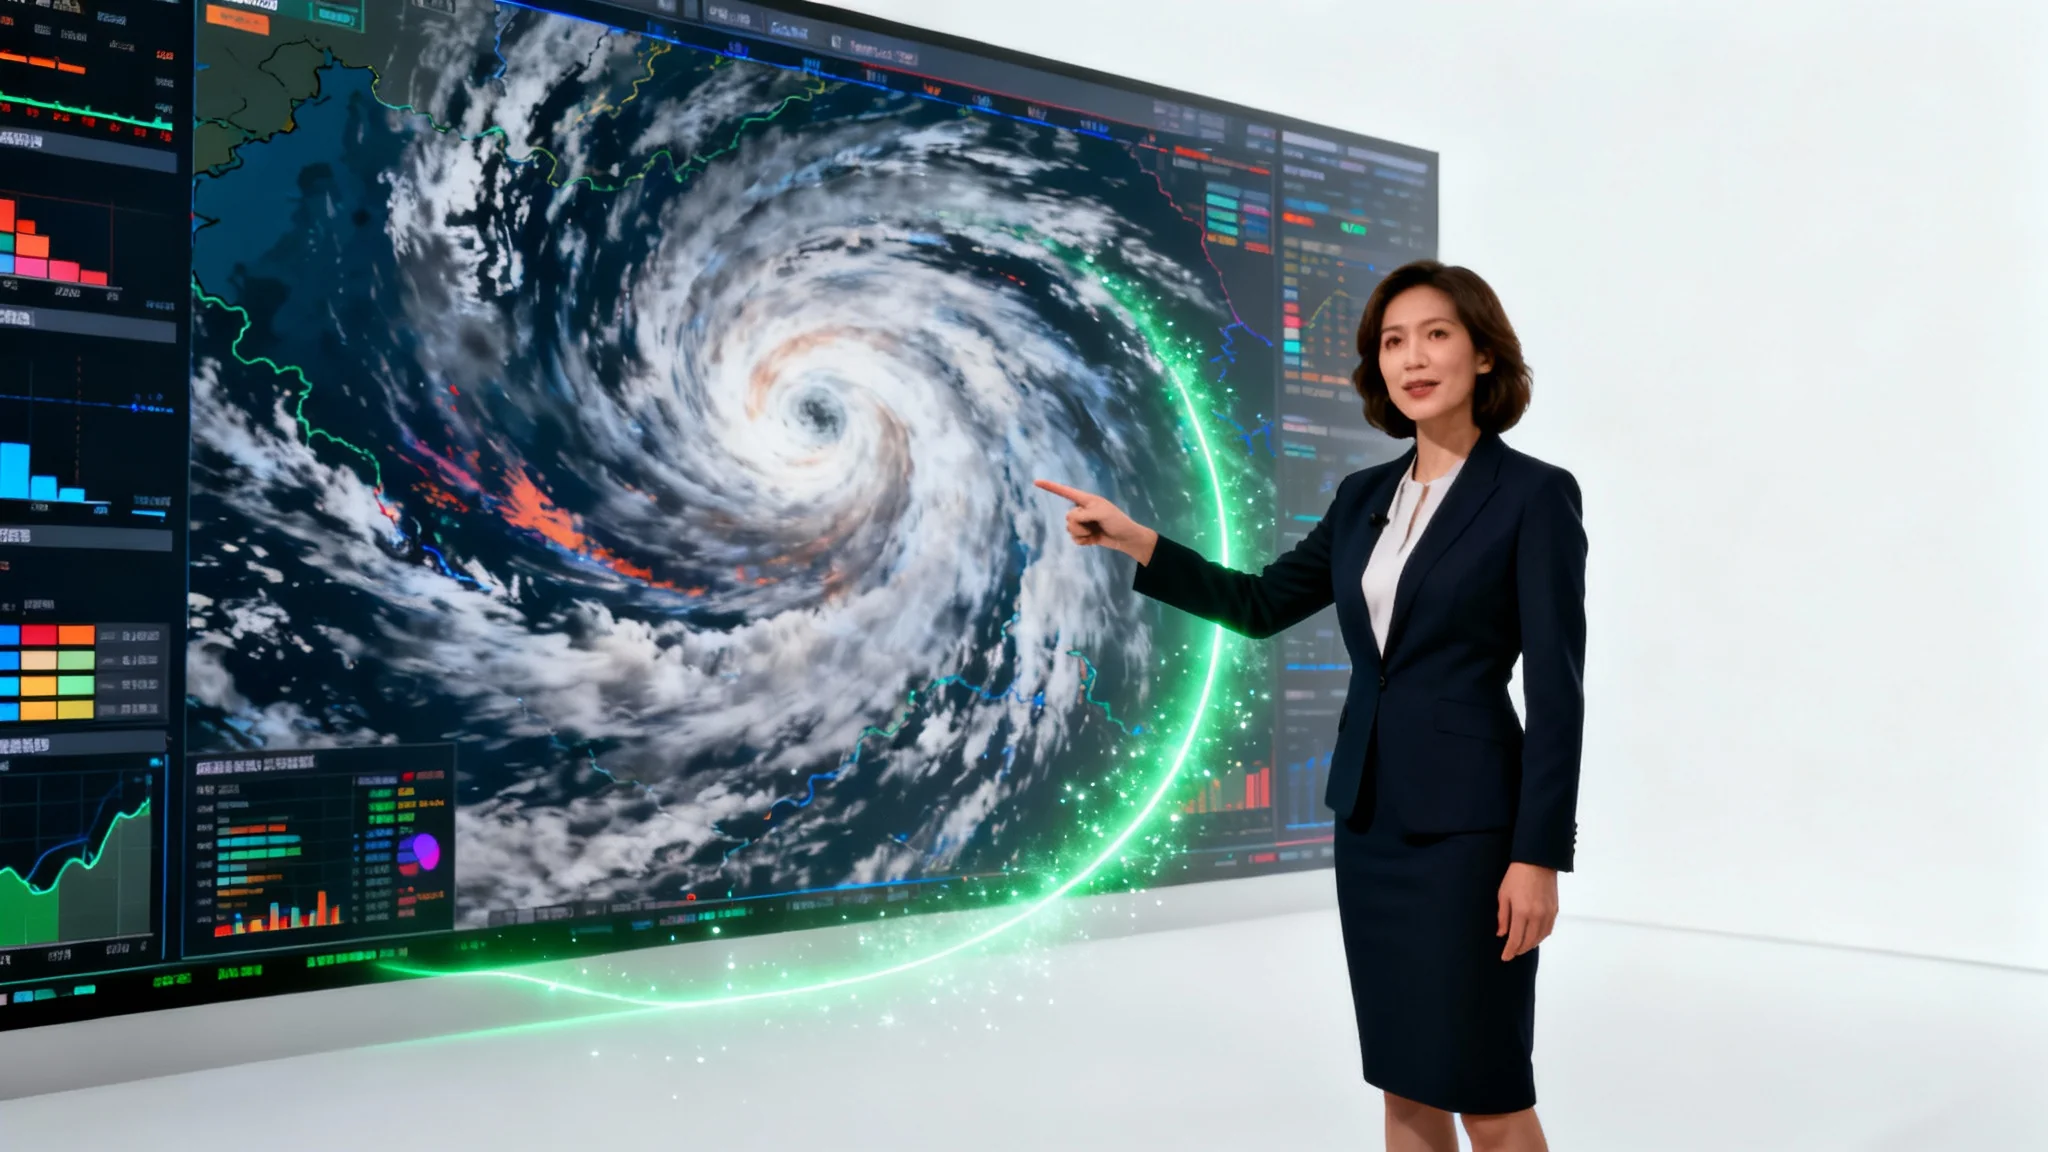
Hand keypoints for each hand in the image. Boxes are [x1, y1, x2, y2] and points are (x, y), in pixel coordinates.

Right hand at [1034, 479, 1159, 564]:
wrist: (1126, 538)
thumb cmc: (1117, 521)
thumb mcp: (1102, 513)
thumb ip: (1084, 514)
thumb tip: (1071, 519)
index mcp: (1085, 499)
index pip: (1064, 492)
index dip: (1050, 487)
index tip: (1036, 482)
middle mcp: (1081, 510)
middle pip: (1068, 517)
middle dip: (1079, 524)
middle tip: (1094, 524)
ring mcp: (1082, 523)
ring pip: (1070, 529)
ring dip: (1082, 534)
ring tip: (1095, 532)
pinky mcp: (1084, 535)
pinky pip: (1074, 539)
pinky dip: (1083, 541)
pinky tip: (1094, 539)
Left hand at [1496, 862, 1557, 960]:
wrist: (1537, 862)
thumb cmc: (1516, 876)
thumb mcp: (1503, 895)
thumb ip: (1503, 917)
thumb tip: (1501, 934)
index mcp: (1521, 912)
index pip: (1516, 939)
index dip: (1510, 951)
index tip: (1505, 958)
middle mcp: (1536, 916)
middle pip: (1529, 941)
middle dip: (1519, 950)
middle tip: (1512, 953)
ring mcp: (1547, 914)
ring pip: (1540, 938)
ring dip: (1531, 945)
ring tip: (1522, 947)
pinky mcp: (1554, 910)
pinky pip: (1548, 930)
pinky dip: (1541, 937)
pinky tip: (1534, 937)